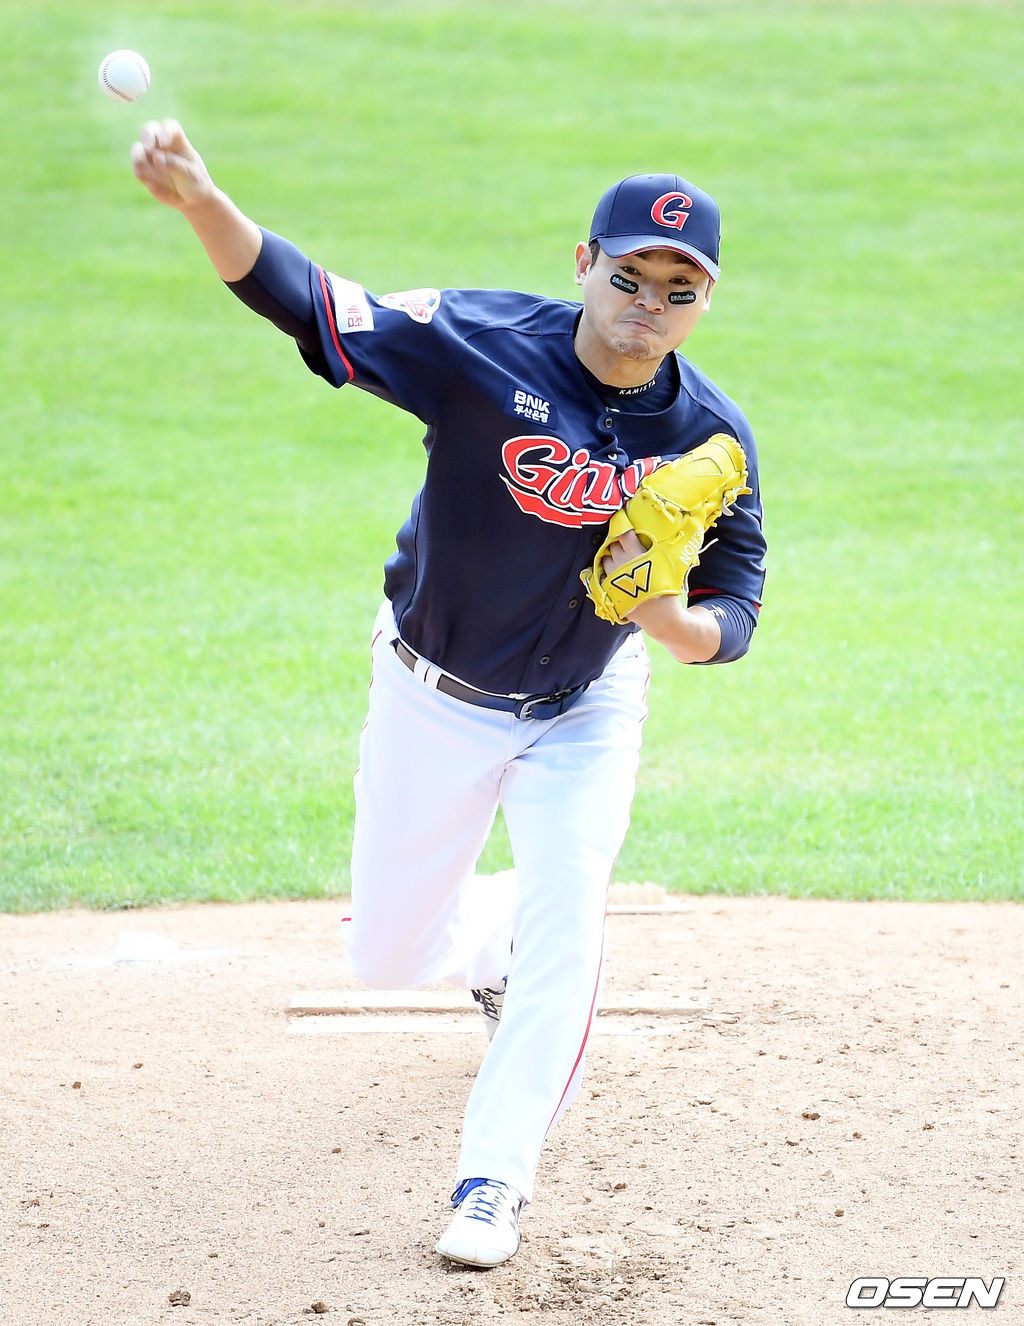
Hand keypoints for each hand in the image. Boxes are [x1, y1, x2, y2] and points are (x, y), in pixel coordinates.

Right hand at [130, 119, 214, 210]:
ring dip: (142, 160)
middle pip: (149, 129)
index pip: (170, 127)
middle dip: (146, 136)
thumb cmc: (196, 184)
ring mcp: (151, 157)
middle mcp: (162, 145)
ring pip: (137, 149)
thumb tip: (156, 157)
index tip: (165, 143)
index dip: (165, 131)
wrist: (192, 201)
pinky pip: (137, 169)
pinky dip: (143, 177)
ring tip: (155, 177)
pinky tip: (156, 186)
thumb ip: (176, 166)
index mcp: (178, 142)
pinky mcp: (144, 170)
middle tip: (148, 147)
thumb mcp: (191, 176)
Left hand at [600, 529, 719, 657]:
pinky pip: (601, 575)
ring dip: (611, 556)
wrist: (661, 617)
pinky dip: (607, 572)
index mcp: (636, 556)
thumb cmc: (668, 589)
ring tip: (621, 559)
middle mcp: (622, 565)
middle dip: (618, 542)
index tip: (623, 522)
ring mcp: (613, 578)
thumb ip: (662, 547)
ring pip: (605, 559)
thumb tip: (671, 529)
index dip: (622, 526)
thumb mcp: (669, 564)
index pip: (623, 533)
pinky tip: (616, 573)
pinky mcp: (609, 591)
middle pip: (612, 545)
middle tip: (626, 544)